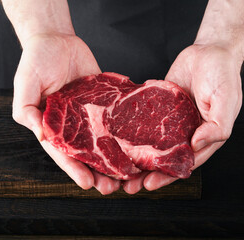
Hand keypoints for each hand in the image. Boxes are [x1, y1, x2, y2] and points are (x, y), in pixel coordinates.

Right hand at [12, 33, 120, 193]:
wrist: (56, 39)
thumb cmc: (36, 61)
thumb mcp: (25, 85)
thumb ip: (26, 110)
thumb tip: (40, 134)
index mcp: (51, 125)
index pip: (63, 152)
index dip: (74, 169)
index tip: (88, 183)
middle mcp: (72, 124)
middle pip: (86, 153)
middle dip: (97, 172)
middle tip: (111, 188)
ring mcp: (89, 114)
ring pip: (103, 141)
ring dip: (114, 159)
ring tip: (128, 175)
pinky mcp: (103, 101)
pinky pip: (115, 118)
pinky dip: (126, 132)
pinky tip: (137, 144)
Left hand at [123, 44, 242, 193]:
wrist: (208, 51)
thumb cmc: (222, 75)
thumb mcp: (226, 101)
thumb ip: (217, 126)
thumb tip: (197, 146)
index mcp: (203, 137)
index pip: (183, 163)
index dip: (167, 175)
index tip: (149, 184)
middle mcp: (185, 132)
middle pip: (164, 158)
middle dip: (147, 173)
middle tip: (127, 186)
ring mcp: (170, 121)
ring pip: (152, 145)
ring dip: (137, 158)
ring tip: (119, 170)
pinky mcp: (158, 108)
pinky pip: (144, 123)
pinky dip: (133, 134)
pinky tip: (118, 142)